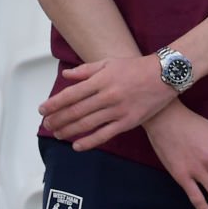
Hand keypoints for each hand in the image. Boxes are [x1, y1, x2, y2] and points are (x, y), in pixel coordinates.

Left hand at [39, 56, 174, 150]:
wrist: (164, 75)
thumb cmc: (136, 68)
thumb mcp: (110, 62)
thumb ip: (86, 70)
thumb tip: (66, 76)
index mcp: (102, 79)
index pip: (72, 94)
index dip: (55, 103)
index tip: (43, 110)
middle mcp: (107, 95)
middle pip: (76, 111)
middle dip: (58, 119)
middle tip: (47, 125)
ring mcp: (118, 110)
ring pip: (87, 124)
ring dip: (69, 130)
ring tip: (57, 134)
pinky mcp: (128, 122)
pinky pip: (104, 135)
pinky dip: (89, 142)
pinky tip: (77, 145)